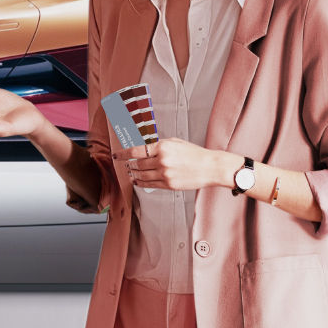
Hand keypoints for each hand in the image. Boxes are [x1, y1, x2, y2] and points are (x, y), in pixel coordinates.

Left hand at [113, 138, 228, 190]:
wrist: (210, 167)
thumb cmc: (195, 153)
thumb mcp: (175, 142)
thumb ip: (159, 145)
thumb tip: (144, 148)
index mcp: (163, 147)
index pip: (136, 151)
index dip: (124, 154)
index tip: (117, 155)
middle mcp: (162, 160)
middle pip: (138, 164)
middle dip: (130, 164)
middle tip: (126, 164)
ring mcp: (165, 174)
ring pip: (142, 175)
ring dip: (134, 174)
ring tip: (130, 173)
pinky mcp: (169, 185)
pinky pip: (149, 185)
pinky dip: (141, 183)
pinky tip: (137, 181)